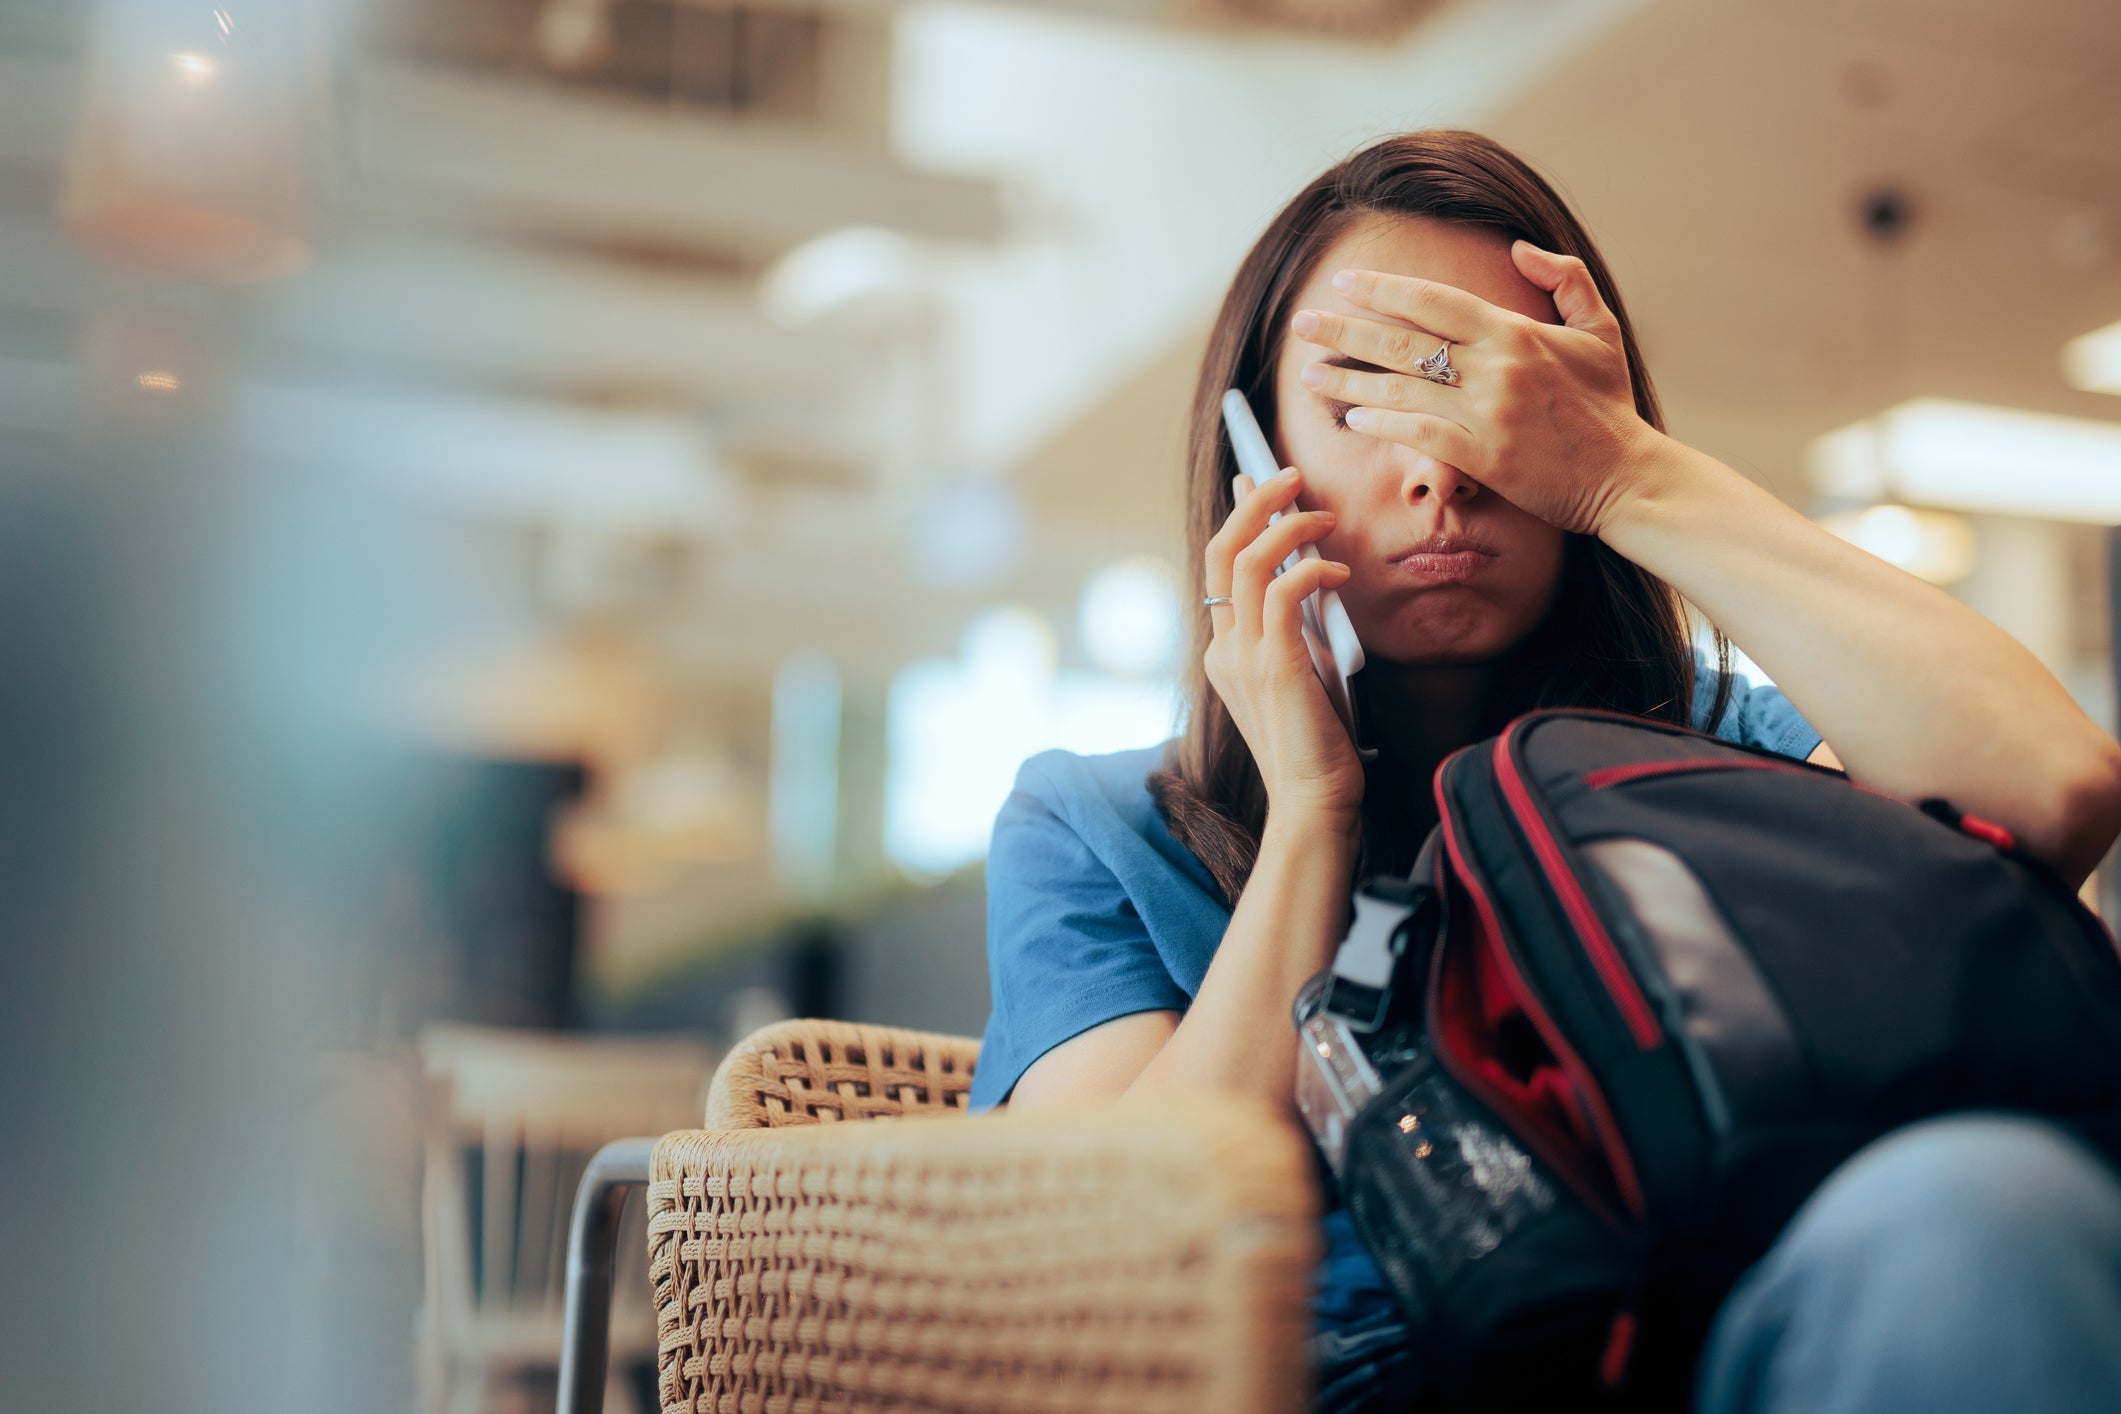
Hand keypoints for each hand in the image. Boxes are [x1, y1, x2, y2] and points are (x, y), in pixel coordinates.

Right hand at [1202, 467, 1365, 821]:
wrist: (1313, 804)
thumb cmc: (1318, 746)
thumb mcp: (1303, 675)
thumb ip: (1296, 631)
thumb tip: (1313, 578)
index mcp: (1224, 652)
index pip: (1218, 568)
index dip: (1237, 519)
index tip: (1256, 482)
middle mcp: (1224, 649)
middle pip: (1221, 551)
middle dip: (1255, 503)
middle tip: (1291, 475)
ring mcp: (1243, 657)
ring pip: (1247, 561)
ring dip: (1286, 525)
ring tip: (1322, 515)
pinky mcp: (1274, 666)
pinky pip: (1283, 592)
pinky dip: (1312, 570)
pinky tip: (1340, 573)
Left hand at [1291, 242, 1668, 537]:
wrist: (1628, 476)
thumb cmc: (1610, 407)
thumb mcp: (1599, 329)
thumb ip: (1564, 279)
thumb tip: (1519, 248)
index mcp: (1515, 331)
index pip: (1433, 301)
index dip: (1383, 290)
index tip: (1343, 283)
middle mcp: (1495, 367)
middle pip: (1402, 341)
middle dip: (1344, 330)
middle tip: (1302, 323)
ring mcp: (1486, 413)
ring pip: (1401, 389)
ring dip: (1348, 381)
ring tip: (1309, 375)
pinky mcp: (1484, 457)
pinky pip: (1419, 435)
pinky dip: (1384, 424)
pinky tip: (1354, 419)